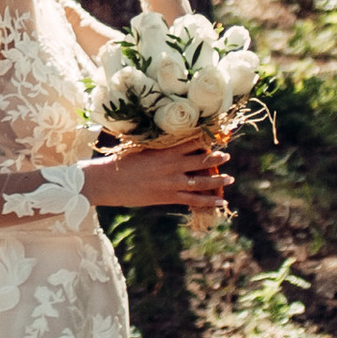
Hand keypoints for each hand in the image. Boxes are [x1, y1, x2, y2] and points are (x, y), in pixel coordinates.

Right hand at [87, 129, 228, 216]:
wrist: (107, 181)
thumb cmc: (120, 163)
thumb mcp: (141, 149)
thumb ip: (159, 148)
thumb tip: (170, 144)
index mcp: (165, 150)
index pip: (192, 142)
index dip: (206, 139)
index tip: (217, 136)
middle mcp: (172, 165)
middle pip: (202, 160)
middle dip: (217, 158)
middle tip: (227, 155)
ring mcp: (171, 182)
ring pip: (202, 181)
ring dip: (218, 180)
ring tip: (230, 178)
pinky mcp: (167, 196)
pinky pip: (194, 200)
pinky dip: (209, 201)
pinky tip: (221, 202)